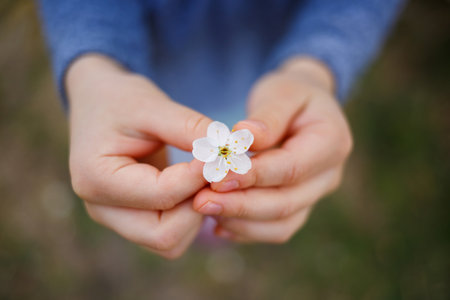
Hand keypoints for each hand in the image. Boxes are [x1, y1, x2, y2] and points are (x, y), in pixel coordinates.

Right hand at [67, 55, 210, 257]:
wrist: (100, 105)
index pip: (163, 194)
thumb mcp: (153, 105)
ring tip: (204, 175)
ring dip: (196, 214)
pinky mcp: (133, 220)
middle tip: (215, 171)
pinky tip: (195, 184)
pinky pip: (170, 236)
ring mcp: (116, 219)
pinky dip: (190, 217)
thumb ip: (190, 128)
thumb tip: (229, 152)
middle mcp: (101, 209)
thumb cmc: (121, 100)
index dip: (200, 176)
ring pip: (170, 242)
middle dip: (199, 206)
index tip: (223, 153)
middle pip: (164, 236)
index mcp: (96, 178)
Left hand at [193, 58, 352, 242]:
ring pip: (281, 225)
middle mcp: (328, 175)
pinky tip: (217, 223)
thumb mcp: (281, 93)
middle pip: (285, 203)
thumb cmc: (290, 94)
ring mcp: (315, 195)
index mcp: (331, 142)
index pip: (291, 168)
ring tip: (204, 209)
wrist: (303, 107)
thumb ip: (267, 117)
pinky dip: (246, 230)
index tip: (216, 176)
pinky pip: (275, 229)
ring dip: (240, 221)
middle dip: (240, 205)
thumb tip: (245, 139)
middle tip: (200, 201)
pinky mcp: (299, 207)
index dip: (253, 176)